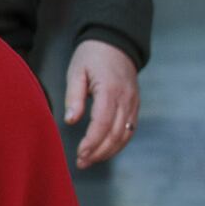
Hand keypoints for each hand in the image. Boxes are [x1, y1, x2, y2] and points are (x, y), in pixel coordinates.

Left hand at [64, 39, 139, 168]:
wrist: (114, 42)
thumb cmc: (91, 56)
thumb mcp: (76, 71)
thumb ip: (74, 97)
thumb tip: (70, 120)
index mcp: (109, 90)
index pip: (103, 123)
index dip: (92, 142)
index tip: (80, 154)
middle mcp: (125, 99)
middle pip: (115, 133)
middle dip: (99, 152)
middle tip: (82, 163)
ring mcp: (133, 103)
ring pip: (125, 134)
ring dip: (109, 151)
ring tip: (90, 160)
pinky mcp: (134, 105)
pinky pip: (129, 128)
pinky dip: (118, 142)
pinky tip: (105, 150)